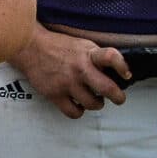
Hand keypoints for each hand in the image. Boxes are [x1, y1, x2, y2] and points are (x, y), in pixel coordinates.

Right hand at [12, 27, 128, 117]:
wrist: (29, 47)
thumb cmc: (58, 46)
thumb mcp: (82, 44)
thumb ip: (97, 56)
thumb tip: (116, 71)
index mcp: (88, 54)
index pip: (111, 57)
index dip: (122, 67)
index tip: (127, 74)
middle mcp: (79, 69)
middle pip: (107, 88)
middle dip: (118, 97)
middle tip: (119, 98)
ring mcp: (67, 83)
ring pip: (93, 104)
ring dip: (97, 104)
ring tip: (94, 100)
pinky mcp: (54, 94)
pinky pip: (74, 112)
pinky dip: (79, 111)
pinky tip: (78, 104)